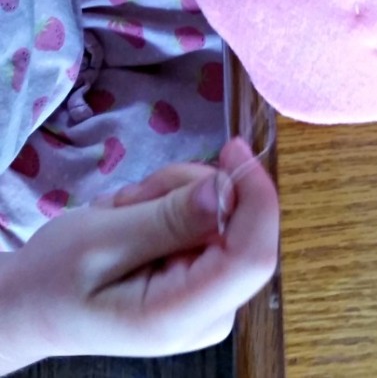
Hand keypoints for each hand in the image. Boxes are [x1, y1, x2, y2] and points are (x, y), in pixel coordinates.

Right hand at [0, 137, 277, 362]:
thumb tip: (224, 190)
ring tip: (128, 211)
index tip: (233, 148)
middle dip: (190, 192)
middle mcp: (210, 312)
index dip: (255, 198)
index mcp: (180, 316)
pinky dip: (177, 204)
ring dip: (177, 195)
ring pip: (224, 214)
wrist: (34, 302)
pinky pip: (212, 220)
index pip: (252, 257)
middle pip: (236, 225)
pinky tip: (139, 217)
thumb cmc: (53, 278)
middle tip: (134, 197)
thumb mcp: (99, 241)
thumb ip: (166, 219)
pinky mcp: (206, 275)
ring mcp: (211, 295)